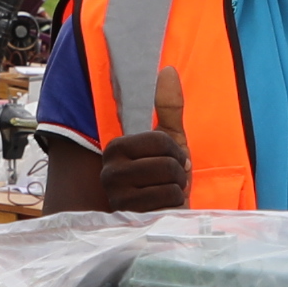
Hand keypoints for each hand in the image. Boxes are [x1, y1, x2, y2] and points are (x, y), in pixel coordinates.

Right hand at [93, 65, 191, 210]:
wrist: (163, 215)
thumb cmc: (164, 178)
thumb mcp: (170, 141)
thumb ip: (168, 106)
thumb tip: (167, 70)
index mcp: (115, 148)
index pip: (159, 139)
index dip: (175, 150)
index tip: (171, 158)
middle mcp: (109, 171)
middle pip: (166, 162)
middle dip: (179, 171)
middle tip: (171, 179)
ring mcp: (116, 196)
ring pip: (168, 182)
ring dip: (177, 188)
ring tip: (167, 192)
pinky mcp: (128, 217)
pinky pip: (168, 201)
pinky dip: (175, 204)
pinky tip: (165, 207)